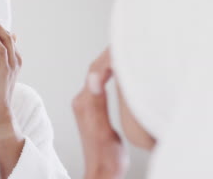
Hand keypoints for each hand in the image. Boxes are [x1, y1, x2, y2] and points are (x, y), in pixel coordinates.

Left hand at [0, 11, 21, 123]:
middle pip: (7, 34)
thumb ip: (3, 57)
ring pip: (6, 39)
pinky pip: (3, 50)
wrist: (1, 107)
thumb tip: (1, 47)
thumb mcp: (1, 70)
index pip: (6, 35)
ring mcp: (13, 63)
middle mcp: (16, 58)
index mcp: (15, 57)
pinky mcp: (8, 68)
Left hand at [72, 48, 128, 178]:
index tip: (125, 48)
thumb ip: (98, 105)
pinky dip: (112, 77)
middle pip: (96, 71)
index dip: (109, 59)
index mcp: (84, 103)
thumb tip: (93, 77)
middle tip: (129, 46)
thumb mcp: (103, 131)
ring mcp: (87, 104)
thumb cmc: (106, 158)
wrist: (103, 172)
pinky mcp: (93, 109)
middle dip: (110, 59)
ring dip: (112, 67)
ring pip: (99, 77)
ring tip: (127, 56)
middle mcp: (82, 101)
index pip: (95, 71)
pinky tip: (122, 74)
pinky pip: (101, 85)